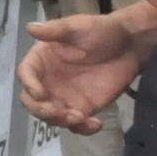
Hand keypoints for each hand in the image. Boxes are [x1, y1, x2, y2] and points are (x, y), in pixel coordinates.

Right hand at [17, 11, 146, 133]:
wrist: (130, 45)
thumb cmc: (101, 31)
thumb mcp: (77, 26)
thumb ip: (55, 30)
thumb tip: (30, 28)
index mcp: (42, 59)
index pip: (26, 74)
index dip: (29, 85)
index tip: (40, 94)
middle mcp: (49, 80)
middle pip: (32, 100)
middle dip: (40, 110)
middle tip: (55, 113)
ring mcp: (65, 96)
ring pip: (51, 116)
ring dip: (60, 121)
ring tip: (80, 118)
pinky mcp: (84, 108)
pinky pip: (76, 124)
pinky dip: (82, 129)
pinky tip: (96, 124)